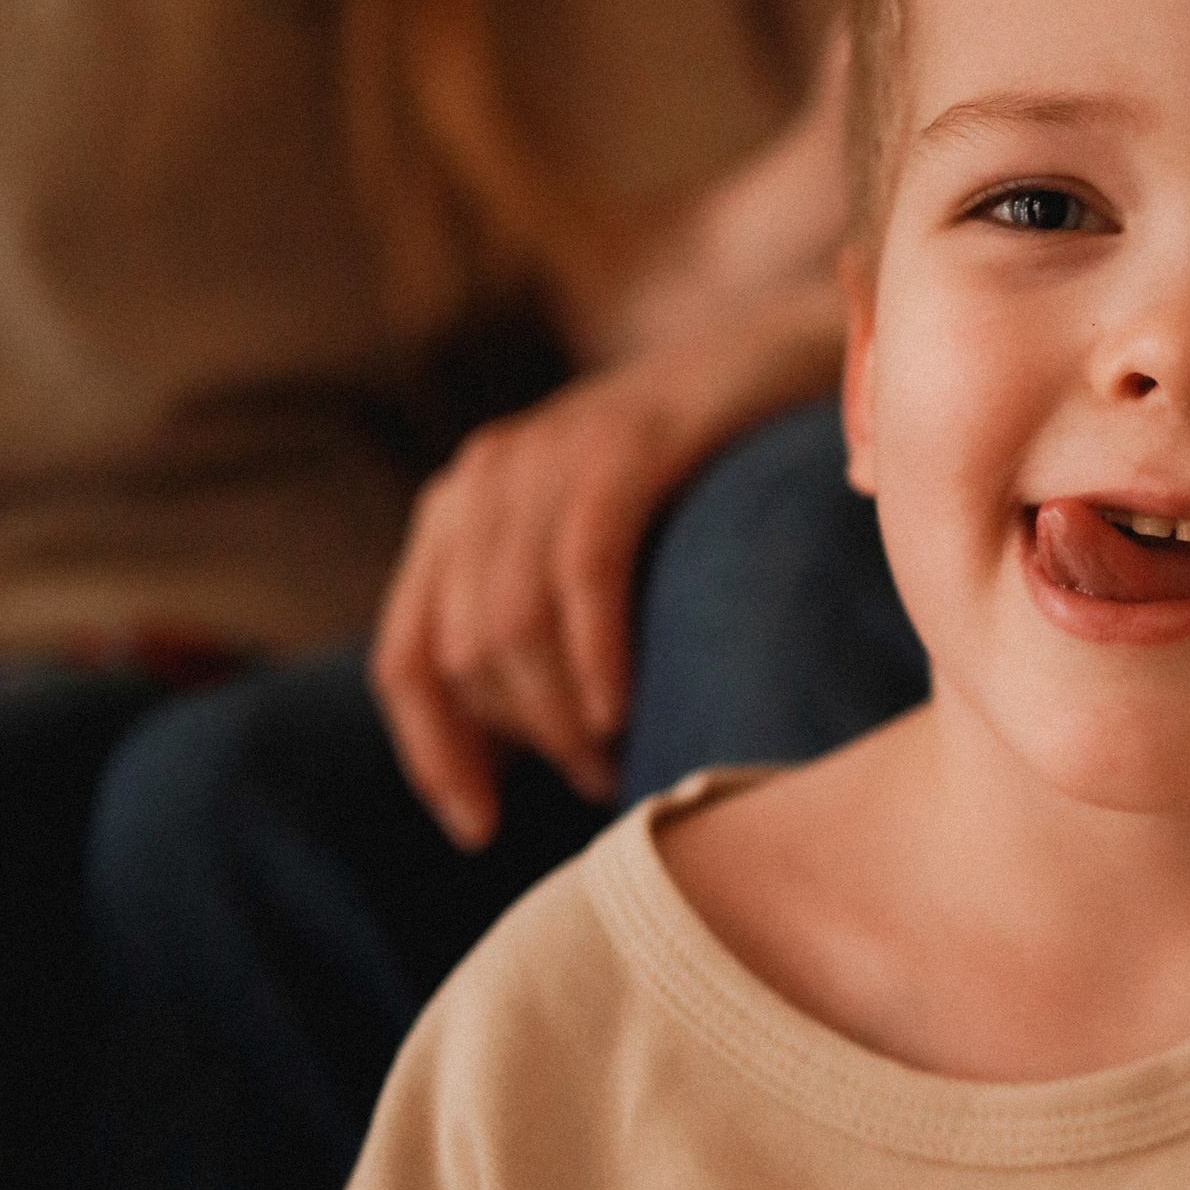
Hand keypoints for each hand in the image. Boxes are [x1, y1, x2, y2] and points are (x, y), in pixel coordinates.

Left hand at [369, 283, 843, 847]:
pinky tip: (623, 709)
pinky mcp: (624, 443)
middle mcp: (484, 477)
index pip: (404, 660)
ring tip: (617, 758)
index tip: (480, 829)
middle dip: (522, 742)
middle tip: (596, 780)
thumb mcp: (589, 556)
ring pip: (509, 625)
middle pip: (461, 656)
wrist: (784, 359)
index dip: (432, 757)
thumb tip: (509, 767)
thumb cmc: (701, 489)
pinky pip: (580, 571)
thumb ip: (536, 631)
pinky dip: (594, 656)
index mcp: (461, 512)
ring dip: (559, 718)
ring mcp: (550, 452)